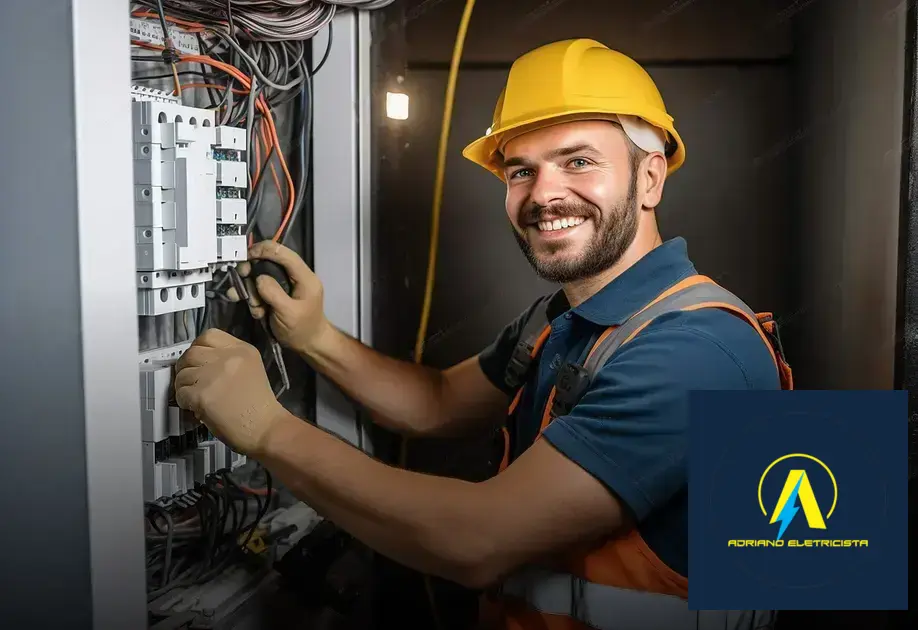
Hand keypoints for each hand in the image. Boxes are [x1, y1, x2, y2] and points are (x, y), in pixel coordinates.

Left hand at [174, 328, 286, 455]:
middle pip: (191, 352)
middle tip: (190, 381)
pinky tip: (196, 408)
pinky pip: (181, 393)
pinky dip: (184, 402)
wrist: (266, 428)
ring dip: (183, 386)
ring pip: (182, 374)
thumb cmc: (259, 405)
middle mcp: (227, 357)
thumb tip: (199, 364)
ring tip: (194, 398)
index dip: (198, 347)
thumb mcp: (250, 370)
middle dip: (186, 367)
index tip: (199, 362)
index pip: (208, 335)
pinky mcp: (202, 394)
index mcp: (242, 349)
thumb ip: (227, 361)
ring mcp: (214, 375)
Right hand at [240, 240, 329, 355]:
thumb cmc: (303, 329)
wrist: (308, 345)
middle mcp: (294, 277)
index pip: (285, 254)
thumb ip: (274, 293)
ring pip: (261, 278)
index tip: (247, 256)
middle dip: (252, 273)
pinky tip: (258, 313)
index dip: (265, 250)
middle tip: (241, 279)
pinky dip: (254, 301)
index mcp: (304, 277)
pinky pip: (259, 291)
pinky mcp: (276, 295)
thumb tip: (258, 278)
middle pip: (269, 263)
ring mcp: (284, 286)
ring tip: (255, 308)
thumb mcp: (289, 313)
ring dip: (252, 292)